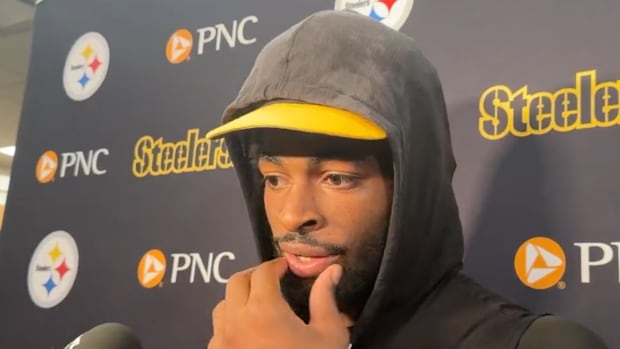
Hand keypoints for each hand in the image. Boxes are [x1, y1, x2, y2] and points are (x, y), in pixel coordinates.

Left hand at [207, 258, 350, 348]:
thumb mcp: (328, 336)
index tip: (286, 268)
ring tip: (259, 307)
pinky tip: (248, 335)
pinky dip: (230, 325)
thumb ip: (326, 299)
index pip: (262, 272)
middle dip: (254, 276)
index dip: (275, 265)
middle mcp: (235, 321)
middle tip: (272, 281)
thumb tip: (332, 271)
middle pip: (236, 282)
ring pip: (222, 307)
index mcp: (263, 310)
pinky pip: (217, 333)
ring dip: (238, 299)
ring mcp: (221, 343)